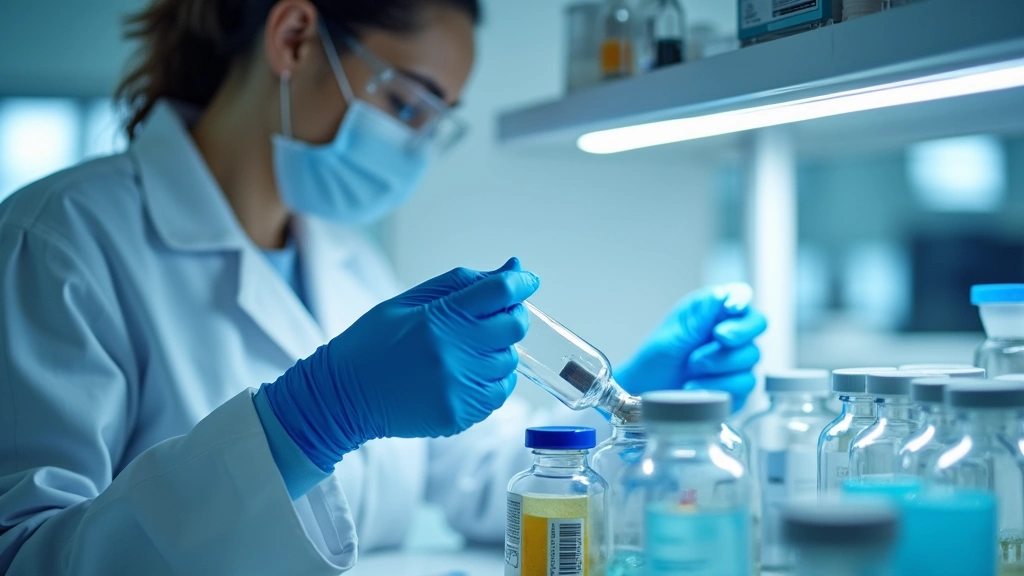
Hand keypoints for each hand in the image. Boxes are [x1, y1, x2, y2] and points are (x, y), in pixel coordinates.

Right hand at [264, 258, 538, 469]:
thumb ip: (462, 283)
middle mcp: (452, 354)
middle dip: (511, 316)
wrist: (341, 397)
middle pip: (513, 327)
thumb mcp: (409, 301)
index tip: (524, 280)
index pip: (500, 292)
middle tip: (493, 317)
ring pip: (509, 362)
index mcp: (437, 319)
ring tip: (467, 351)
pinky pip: (499, 394)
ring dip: (498, 352)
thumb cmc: (373, 343)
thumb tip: (512, 267)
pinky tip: (465, 375)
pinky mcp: (459, 415)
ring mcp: (458, 388)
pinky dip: (492, 381)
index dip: (519, 282)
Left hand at [615, 283, 766, 410]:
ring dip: (722, 361)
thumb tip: (722, 295)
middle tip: (719, 336)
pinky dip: (720, 385)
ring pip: (752, 356)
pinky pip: (745, 385)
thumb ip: (700, 317)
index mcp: (713, 312)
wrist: (645, 394)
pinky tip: (694, 386)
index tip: (730, 307)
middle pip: (758, 324)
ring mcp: (736, 362)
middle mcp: (731, 334)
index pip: (740, 297)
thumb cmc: (656, 359)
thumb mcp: (672, 335)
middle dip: (740, 331)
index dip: (741, 300)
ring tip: (692, 365)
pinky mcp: (738, 389)